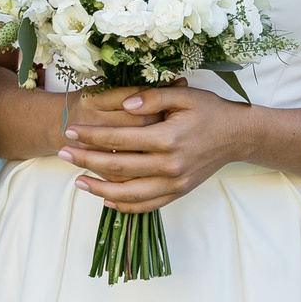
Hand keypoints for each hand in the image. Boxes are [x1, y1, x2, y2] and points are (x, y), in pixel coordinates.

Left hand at [58, 85, 250, 212]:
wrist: (238, 136)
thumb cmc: (210, 111)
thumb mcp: (184, 95)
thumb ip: (153, 97)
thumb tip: (124, 103)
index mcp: (168, 138)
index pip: (119, 138)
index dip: (92, 136)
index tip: (70, 132)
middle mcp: (170, 165)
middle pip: (118, 167)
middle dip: (86, 160)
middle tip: (62, 154)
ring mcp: (175, 183)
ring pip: (129, 193)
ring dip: (99, 189)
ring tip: (77, 181)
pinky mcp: (179, 192)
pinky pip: (147, 205)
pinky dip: (124, 206)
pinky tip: (106, 199)